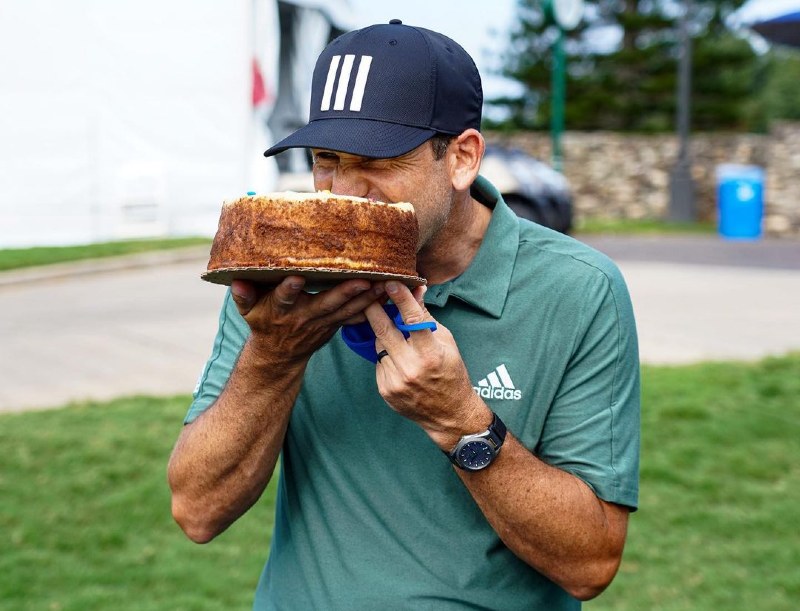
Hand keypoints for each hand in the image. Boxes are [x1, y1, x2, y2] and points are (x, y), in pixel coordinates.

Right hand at [231, 276, 384, 363]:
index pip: (283, 299)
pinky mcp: (336, 324)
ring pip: (347, 310)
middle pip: (326, 304)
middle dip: (344, 293)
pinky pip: (357, 315)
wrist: (279, 355)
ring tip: (385, 283)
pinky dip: (374, 307)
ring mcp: (324, 323)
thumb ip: (243, 295)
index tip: (295, 278)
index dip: (288, 290)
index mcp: (282, 311)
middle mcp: (305, 317)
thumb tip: (236, 280)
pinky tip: (390, 295)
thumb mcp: (248, 311)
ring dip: (367, 298)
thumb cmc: (263, 324)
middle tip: (361, 280)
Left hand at [365, 281, 490, 449]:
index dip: (400, 298)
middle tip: (370, 294)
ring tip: (397, 339)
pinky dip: (386, 357)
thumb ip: (427, 318)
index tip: (390, 282)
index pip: (412, 319)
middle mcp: (411, 368)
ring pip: (379, 346)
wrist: (449, 414)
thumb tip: (416, 290)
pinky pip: (379, 363)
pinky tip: (398, 361)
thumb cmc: (451, 373)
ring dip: (384, 336)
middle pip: (383, 330)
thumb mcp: (446, 342)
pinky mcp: (385, 390)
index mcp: (430, 353)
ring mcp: (395, 380)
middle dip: (374, 309)